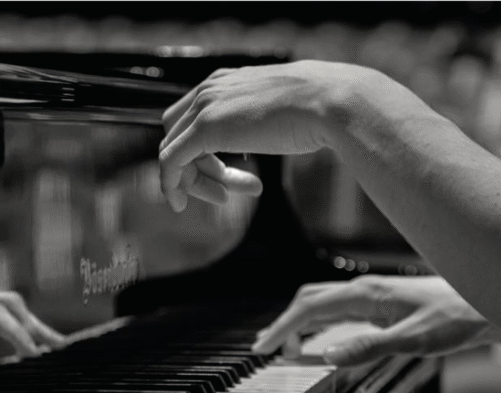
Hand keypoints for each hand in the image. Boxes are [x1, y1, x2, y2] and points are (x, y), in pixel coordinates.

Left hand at [159, 60, 367, 211]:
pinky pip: (171, 160)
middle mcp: (209, 89)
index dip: (202, 153)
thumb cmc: (319, 108)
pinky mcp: (205, 128)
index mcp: (225, 81)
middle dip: (196, 168)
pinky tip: (180, 203)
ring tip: (227, 198)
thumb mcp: (283, 110)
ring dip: (194, 181)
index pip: (192, 119)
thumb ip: (265, 117)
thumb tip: (276, 128)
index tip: (225, 179)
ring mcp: (205, 107)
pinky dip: (170, 183)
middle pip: (178, 134)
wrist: (330, 101)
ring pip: (174, 150)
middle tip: (223, 194)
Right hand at [252, 275, 500, 365]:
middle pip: (309, 301)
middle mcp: (364, 290)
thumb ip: (369, 348)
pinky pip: (338, 309)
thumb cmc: (456, 320)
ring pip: (322, 303)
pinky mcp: (381, 304)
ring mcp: (372, 296)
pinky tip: (321, 339)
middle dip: (284, 324)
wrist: (486, 305)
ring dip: (299, 323)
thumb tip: (327, 356)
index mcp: (365, 295)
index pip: (309, 308)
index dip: (282, 328)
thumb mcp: (414, 340)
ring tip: (286, 347)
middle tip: (266, 349)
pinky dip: (319, 323)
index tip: (262, 348)